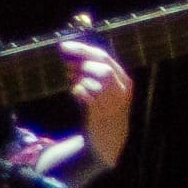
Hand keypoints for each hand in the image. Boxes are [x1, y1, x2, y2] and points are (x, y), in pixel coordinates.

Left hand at [59, 33, 132, 171]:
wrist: (109, 141)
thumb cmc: (103, 110)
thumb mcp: (106, 89)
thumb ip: (93, 72)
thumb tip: (69, 53)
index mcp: (124, 80)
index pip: (104, 57)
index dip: (82, 49)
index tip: (63, 46)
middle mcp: (121, 91)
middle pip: (102, 67)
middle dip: (80, 62)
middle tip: (66, 64)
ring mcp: (112, 103)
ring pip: (95, 81)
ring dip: (78, 77)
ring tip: (71, 78)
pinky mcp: (100, 115)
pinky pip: (86, 96)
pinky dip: (77, 90)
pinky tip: (75, 91)